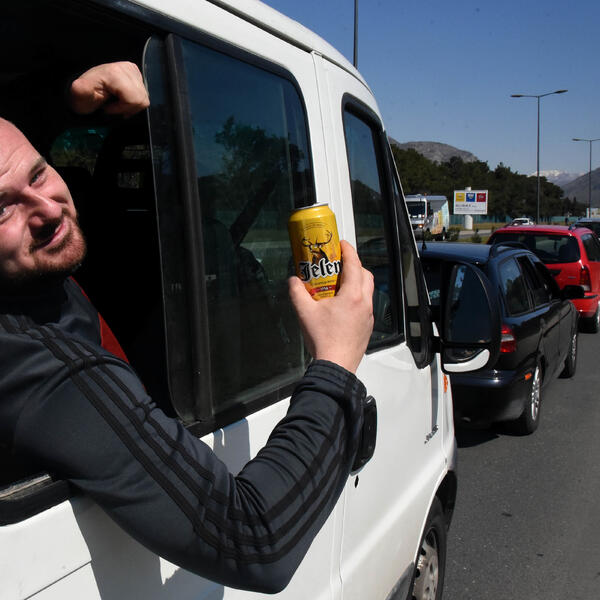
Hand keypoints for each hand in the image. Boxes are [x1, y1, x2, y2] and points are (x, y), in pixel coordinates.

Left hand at [68, 61, 149, 116]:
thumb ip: (80, 91)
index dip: (121, 109)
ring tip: (117, 103)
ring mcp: (134, 71)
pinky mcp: (137, 75)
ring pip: (144, 99)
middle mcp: (128, 68)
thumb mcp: (79, 95)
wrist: (87, 88)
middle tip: (113, 107)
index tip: (107, 108)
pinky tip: (122, 100)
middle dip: (127, 108)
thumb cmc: (85, 94)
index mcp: (116, 73)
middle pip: (141, 100)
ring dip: (130, 106)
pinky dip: (133, 102)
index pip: (134, 99)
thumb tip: (79, 87)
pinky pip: (144, 95)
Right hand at [288, 240, 373, 373]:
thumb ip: (297, 293)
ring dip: (357, 282)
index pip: (354, 265)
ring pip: (367, 291)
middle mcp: (365, 303)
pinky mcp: (367, 326)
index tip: (342, 244)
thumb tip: (293, 281)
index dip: (348, 251)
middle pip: (366, 275)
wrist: (336, 365)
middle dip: (355, 265)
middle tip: (340, 263)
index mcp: (352, 296)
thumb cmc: (324, 340)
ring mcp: (368, 315)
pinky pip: (366, 305)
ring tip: (339, 284)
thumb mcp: (304, 313)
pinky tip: (342, 305)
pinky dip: (357, 298)